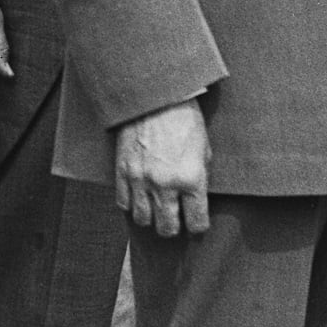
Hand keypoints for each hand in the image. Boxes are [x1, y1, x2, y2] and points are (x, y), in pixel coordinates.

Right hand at [112, 100, 211, 236]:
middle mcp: (165, 184)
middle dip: (174, 228)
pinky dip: (132, 205)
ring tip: (156, 210)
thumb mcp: (204, 150)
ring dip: (151, 219)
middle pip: (167, 228)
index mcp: (191, 179)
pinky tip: (139, 197)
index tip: (195, 223)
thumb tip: (195, 200)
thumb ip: (200, 179)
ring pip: (143, 220)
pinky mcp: (122, 172)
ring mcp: (141, 179)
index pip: (196, 223)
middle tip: (175, 221)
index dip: (198, 226)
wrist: (154, 98)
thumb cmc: (184, 121)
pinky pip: (123, 203)